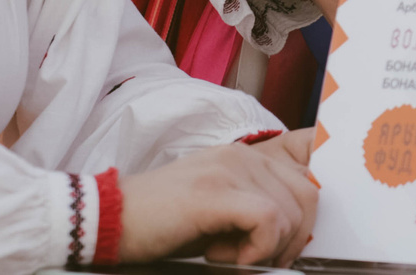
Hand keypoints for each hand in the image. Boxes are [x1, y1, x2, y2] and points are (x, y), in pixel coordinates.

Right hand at [113, 131, 319, 265]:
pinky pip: (268, 221)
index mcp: (244, 158)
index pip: (305, 183)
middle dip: (290, 242)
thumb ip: (255, 211)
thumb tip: (295, 237)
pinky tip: (225, 258)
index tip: (280, 250)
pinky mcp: (215, 192)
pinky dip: (257, 250)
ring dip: (268, 249)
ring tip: (229, 256)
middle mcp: (242, 156)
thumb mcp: (219, 214)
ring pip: (290, 212)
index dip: (301, 225)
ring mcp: (229, 169)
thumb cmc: (162, 224)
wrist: (109, 219)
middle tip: (254, 260)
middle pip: (306, 199)